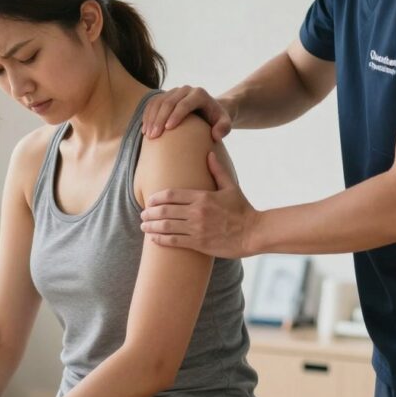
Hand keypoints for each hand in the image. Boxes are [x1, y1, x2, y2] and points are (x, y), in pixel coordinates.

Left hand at [140, 152, 259, 258]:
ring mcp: (197, 228)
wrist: (253, 233)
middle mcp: (197, 212)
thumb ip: (217, 171)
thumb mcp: (231, 187)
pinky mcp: (198, 243)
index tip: (148, 201)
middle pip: (164, 211)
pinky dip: (160, 239)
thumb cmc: (242, 209)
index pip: (171, 195)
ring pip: (166, 226)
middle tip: (142, 214)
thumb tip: (209, 153)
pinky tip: (153, 238)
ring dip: (151, 226)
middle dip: (149, 212)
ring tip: (143, 226)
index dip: (156, 198)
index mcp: (202, 196)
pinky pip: (174, 241)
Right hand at [141, 86, 231, 140]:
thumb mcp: (225, 123)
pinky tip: (145, 129)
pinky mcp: (165, 96)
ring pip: (158, 102)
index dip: (175, 115)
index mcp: (199, 94)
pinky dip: (147, 116)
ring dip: (151, 118)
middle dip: (159, 119)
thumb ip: (224, 128)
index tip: (167, 129)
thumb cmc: (217, 119)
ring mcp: (174, 91)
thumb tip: (215, 135)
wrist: (209, 110)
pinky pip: (152, 103)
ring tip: (148, 135)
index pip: (185, 103)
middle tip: (154, 136)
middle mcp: (185, 90)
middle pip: (169, 102)